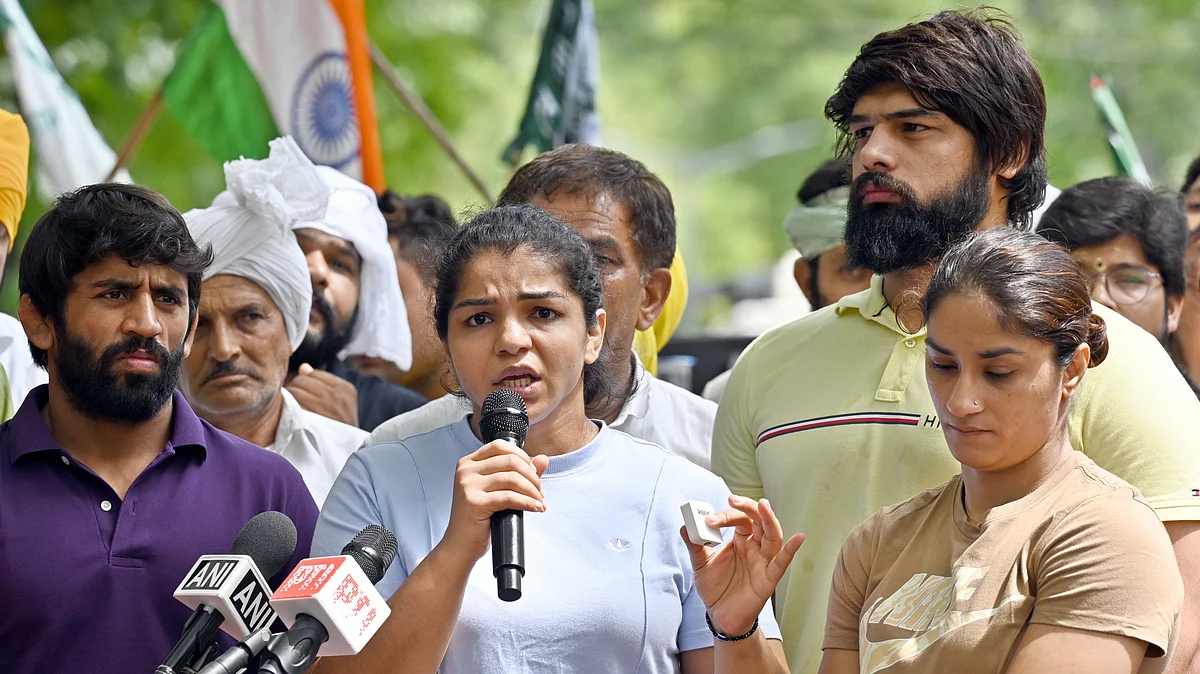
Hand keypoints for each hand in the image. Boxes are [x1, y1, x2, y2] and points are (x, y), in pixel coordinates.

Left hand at [287, 363, 358, 426]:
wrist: (346, 451)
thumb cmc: (340, 425)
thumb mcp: (340, 402)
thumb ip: (322, 383)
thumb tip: (303, 367)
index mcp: (346, 389)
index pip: (314, 374)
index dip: (305, 381)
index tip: (304, 392)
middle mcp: (338, 397)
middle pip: (302, 380)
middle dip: (296, 388)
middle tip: (295, 400)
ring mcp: (326, 409)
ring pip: (295, 391)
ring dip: (290, 398)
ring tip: (293, 408)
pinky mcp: (314, 421)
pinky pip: (293, 406)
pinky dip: (290, 409)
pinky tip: (293, 416)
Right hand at [440, 440, 550, 561]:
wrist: (460, 546)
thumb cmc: (478, 519)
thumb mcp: (497, 491)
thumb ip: (519, 472)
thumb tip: (543, 459)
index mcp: (468, 463)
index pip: (500, 446)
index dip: (522, 456)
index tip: (533, 472)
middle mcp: (466, 471)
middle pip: (510, 461)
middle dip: (532, 477)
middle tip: (540, 492)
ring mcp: (468, 486)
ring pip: (513, 479)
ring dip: (533, 491)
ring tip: (539, 502)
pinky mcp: (474, 503)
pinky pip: (510, 497)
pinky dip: (528, 502)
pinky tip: (535, 508)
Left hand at [682, 495, 803, 636]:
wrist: (720, 615)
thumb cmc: (715, 587)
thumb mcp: (700, 564)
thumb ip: (694, 545)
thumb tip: (685, 525)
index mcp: (740, 540)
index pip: (739, 519)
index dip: (725, 516)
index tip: (709, 520)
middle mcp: (755, 547)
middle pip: (759, 521)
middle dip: (749, 508)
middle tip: (734, 500)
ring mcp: (763, 562)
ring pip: (773, 537)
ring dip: (769, 520)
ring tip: (763, 505)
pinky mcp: (768, 579)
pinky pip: (781, 563)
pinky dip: (791, 551)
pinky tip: (798, 538)